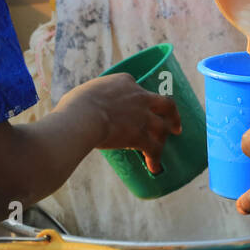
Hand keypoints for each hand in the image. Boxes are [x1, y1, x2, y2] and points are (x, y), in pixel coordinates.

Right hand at [57, 74, 181, 172]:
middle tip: (174, 123)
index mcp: (124, 81)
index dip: (137, 95)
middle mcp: (139, 96)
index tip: (135, 102)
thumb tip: (77, 108)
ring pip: (163, 127)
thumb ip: (88, 98)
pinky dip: (155, 159)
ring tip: (163, 146)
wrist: (83, 118)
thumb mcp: (84, 93)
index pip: (135, 86)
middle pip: (165, 103)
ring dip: (165, 138)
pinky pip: (153, 149)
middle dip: (172, 113)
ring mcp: (143, 116)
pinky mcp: (141, 135)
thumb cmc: (75, 105)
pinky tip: (155, 168)